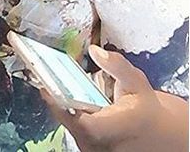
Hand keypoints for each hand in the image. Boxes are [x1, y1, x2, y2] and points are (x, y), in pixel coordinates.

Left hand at [43, 45, 188, 151]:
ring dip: (57, 102)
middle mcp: (102, 144)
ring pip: (67, 124)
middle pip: (69, 122)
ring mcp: (92, 148)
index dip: (63, 106)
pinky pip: (69, 126)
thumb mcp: (138, 84)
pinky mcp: (86, 146)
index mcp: (117, 130)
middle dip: (55, 96)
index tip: (46, 86)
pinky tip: (56, 92)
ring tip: (44, 78)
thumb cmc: (144, 109)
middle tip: (39, 73)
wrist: (154, 134)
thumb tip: (95, 51)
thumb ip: (117, 66)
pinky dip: (62, 109)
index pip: (84, 125)